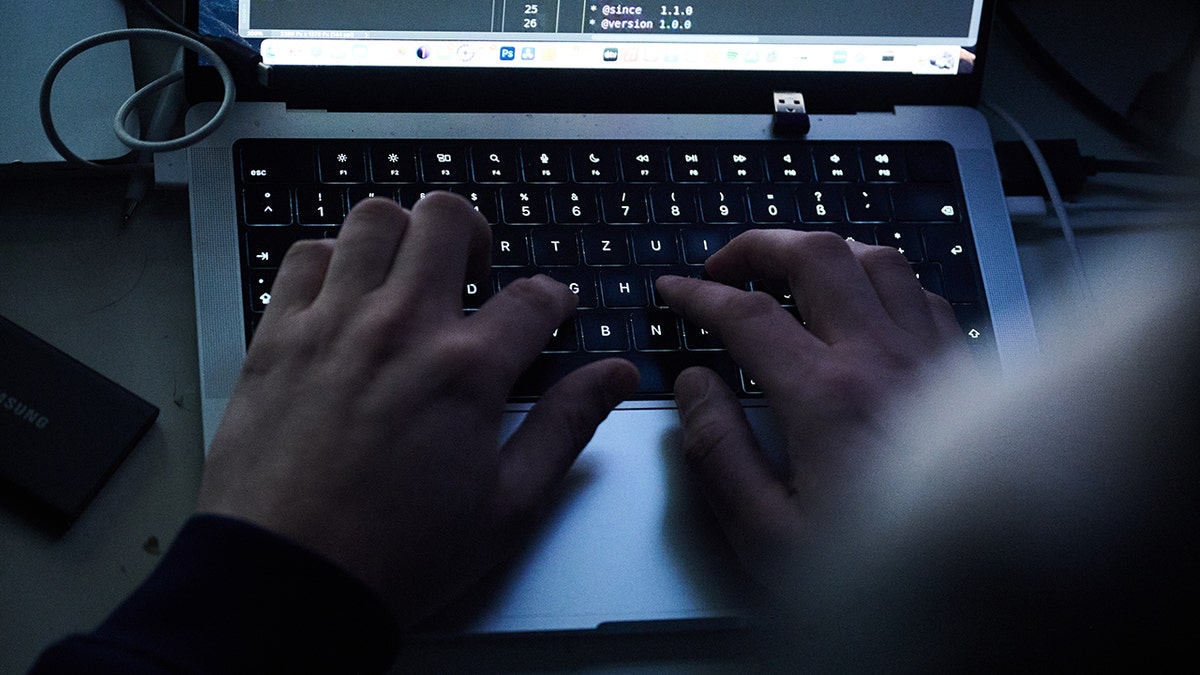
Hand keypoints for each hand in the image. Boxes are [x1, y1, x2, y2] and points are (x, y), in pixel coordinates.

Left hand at [197, 194, 637, 626]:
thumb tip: (614, 377)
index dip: (552, 299)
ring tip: (408, 270)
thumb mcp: (509, 505)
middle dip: (476, 233)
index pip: (532, 298)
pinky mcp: (277, 337)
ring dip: (403, 234)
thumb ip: (567, 426)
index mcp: (467, 371)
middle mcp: (401, 329)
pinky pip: (303, 256)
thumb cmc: (395, 554)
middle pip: (448, 219)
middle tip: (475, 270)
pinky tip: (345, 292)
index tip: (547, 312)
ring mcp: (333, 325)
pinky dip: (331, 258)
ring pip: (373, 219)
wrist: (289, 582)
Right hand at [655, 229, 966, 593]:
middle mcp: (884, 358)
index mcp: (828, 397)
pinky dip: (879, 278)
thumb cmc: (889, 573)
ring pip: (875, 258)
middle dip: (757, 246)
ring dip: (821, 251)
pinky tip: (863, 304)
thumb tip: (695, 387)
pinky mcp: (965, 369)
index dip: (698, 294)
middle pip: (816, 256)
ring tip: (788, 269)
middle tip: (724, 265)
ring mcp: (931, 356)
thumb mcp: (771, 537)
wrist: (998, 583)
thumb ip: (719, 454)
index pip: (747, 315)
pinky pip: (921, 292)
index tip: (673, 290)